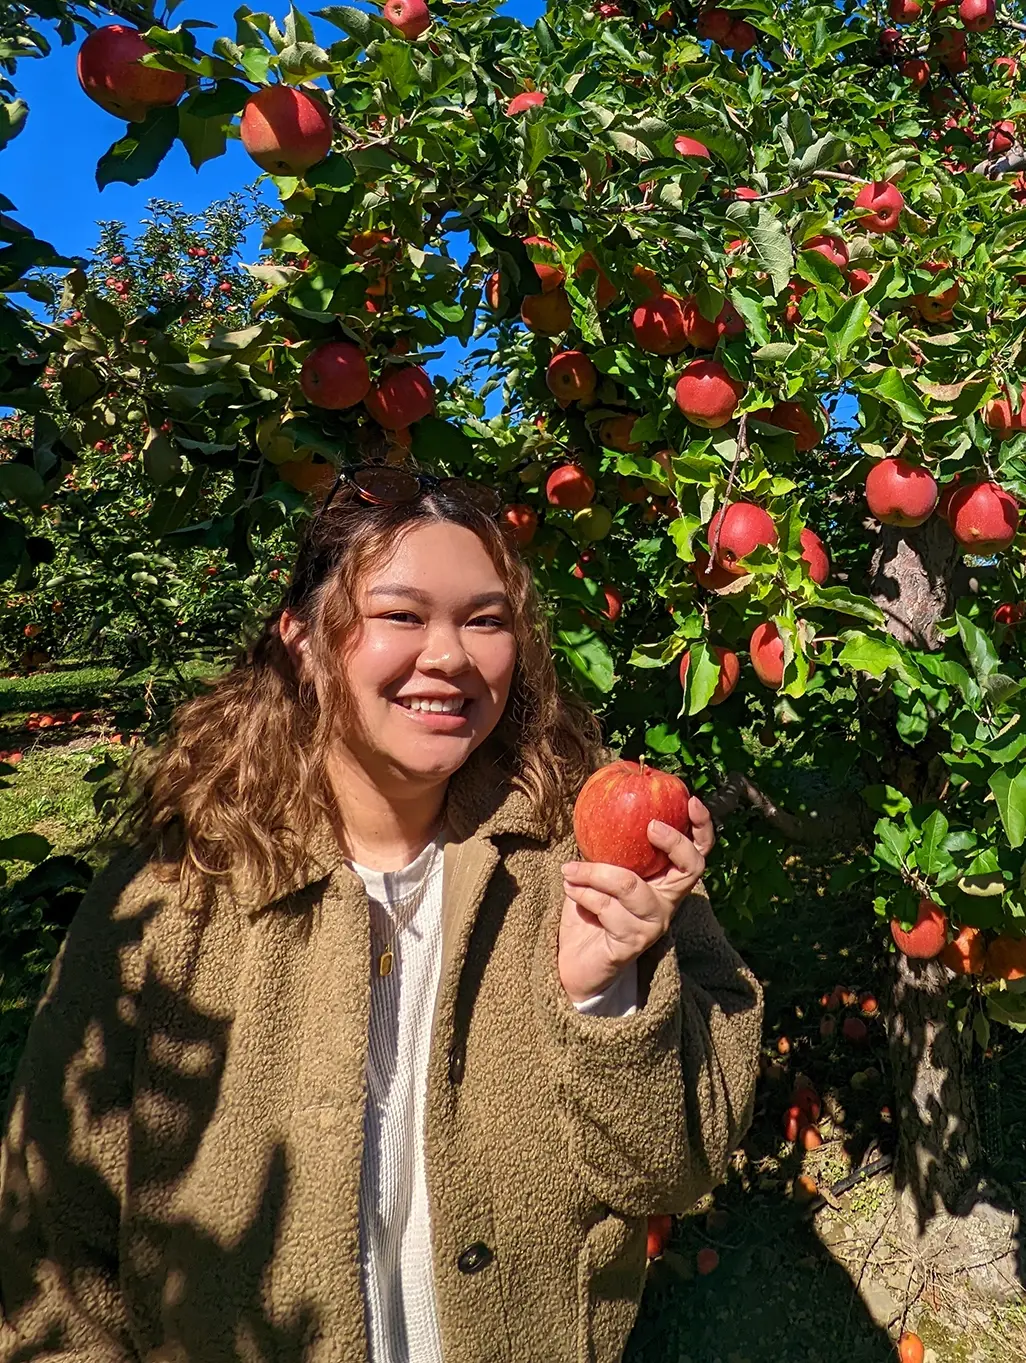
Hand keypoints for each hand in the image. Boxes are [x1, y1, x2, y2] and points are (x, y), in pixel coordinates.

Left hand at [557, 797, 714, 1004]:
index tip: (690, 801)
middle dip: (673, 841)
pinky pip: (606, 907)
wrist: (577, 963)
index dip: (701, 827)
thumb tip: (600, 805)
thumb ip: (609, 848)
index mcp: (665, 881)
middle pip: (690, 867)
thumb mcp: (601, 872)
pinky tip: (570, 889)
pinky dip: (582, 892)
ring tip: (569, 870)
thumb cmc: (591, 911)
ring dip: (592, 871)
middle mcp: (667, 902)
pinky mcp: (632, 943)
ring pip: (629, 884)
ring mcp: (653, 924)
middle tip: (648, 826)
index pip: (698, 853)